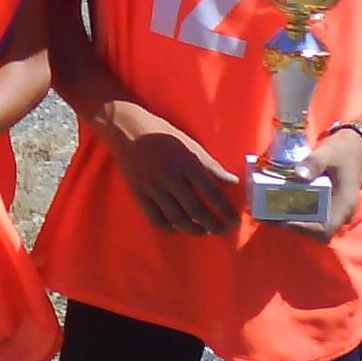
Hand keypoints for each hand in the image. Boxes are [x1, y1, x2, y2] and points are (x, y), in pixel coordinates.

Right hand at [101, 103, 238, 233]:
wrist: (126, 129)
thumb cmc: (162, 134)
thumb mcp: (189, 144)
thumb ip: (210, 165)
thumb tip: (231, 182)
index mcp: (186, 161)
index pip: (211, 191)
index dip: (225, 209)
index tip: (234, 220)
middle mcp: (170, 176)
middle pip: (196, 209)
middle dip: (213, 224)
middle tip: (222, 230)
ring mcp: (153, 186)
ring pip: (177, 217)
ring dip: (194, 229)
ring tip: (203, 231)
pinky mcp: (138, 193)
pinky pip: (155, 218)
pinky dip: (169, 227)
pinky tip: (178, 227)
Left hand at [276, 128, 361, 242]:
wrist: (353, 146)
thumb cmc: (343, 151)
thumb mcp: (329, 152)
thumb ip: (314, 163)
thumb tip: (299, 175)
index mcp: (344, 205)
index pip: (324, 231)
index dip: (303, 229)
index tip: (282, 219)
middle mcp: (338, 213)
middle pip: (313, 230)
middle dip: (289, 224)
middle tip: (265, 214)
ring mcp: (331, 210)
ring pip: (308, 223)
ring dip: (288, 219)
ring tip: (265, 210)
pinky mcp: (323, 204)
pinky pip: (307, 214)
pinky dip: (291, 210)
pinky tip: (274, 201)